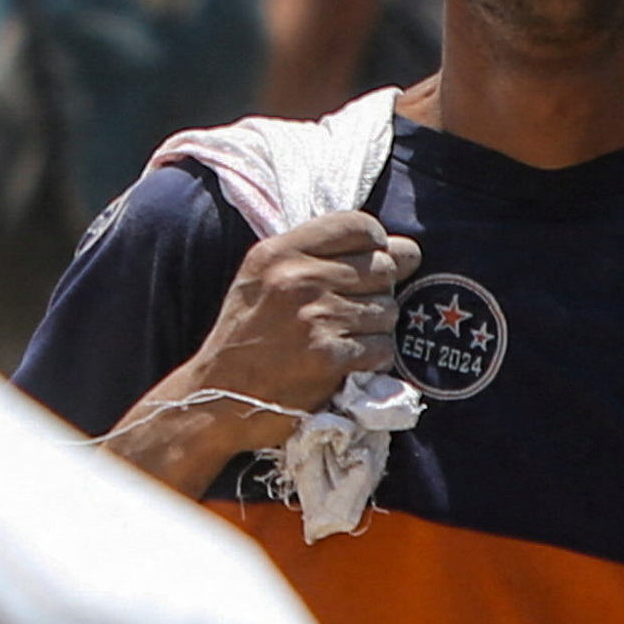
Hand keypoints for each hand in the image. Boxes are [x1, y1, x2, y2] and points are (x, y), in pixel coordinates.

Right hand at [183, 209, 418, 419]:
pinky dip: (371, 359)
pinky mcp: (330, 357)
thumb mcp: (265, 278)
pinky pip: (383, 348)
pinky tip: (344, 361)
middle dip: (376, 291)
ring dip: (374, 328)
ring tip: (341, 338)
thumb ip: (324, 256)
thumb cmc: (245, 335)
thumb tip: (407, 249)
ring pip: (388, 310)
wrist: (216, 397)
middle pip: (382, 268)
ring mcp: (316, 318)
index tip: (366, 263)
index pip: (360, 225)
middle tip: (348, 312)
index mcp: (280, 252)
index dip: (375, 244)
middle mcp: (299, 278)